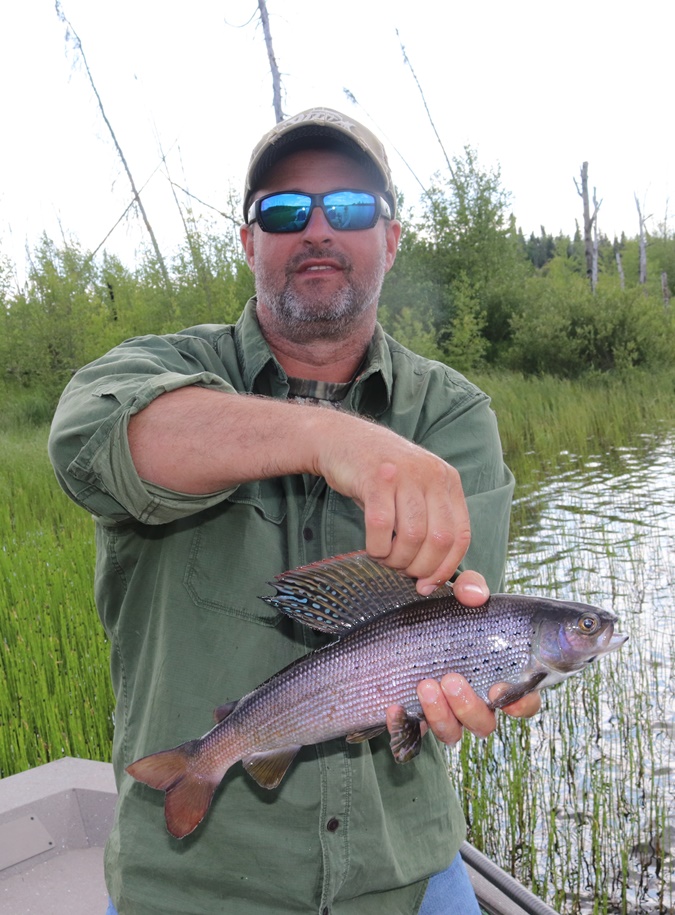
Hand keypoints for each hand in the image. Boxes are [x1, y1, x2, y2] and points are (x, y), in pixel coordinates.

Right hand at [314, 415, 470, 593]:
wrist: (344, 440)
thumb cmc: (380, 478)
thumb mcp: (415, 494)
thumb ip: (431, 526)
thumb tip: (438, 579)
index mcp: (448, 482)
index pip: (460, 536)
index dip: (445, 568)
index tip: (426, 585)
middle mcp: (432, 475)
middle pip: (439, 539)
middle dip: (420, 567)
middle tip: (401, 571)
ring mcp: (405, 475)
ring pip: (412, 536)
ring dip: (396, 559)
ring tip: (385, 557)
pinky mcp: (376, 478)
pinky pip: (382, 526)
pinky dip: (377, 547)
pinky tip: (372, 547)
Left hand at [386, 571, 540, 745]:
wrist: (396, 623)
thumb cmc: (440, 614)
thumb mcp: (456, 595)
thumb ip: (471, 588)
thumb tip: (475, 595)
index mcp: (494, 676)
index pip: (523, 702)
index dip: (519, 704)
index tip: (498, 690)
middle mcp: (473, 701)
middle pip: (484, 723)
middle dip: (469, 706)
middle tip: (450, 679)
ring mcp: (443, 713)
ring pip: (452, 733)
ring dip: (440, 716)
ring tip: (424, 685)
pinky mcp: (413, 719)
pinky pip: (411, 738)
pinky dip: (402, 727)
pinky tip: (392, 706)